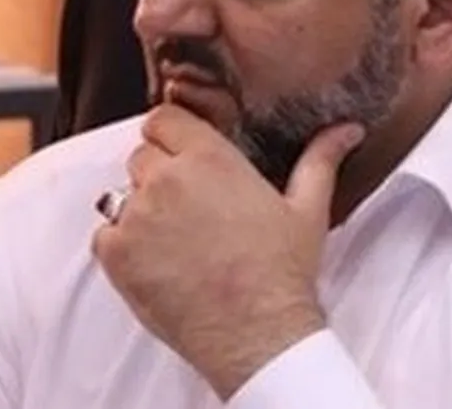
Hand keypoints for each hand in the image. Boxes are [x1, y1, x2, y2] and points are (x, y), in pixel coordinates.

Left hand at [92, 103, 364, 399]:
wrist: (258, 334)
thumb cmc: (283, 273)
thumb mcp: (308, 208)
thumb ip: (320, 159)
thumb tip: (346, 130)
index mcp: (210, 158)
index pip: (163, 117)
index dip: (172, 134)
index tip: (183, 153)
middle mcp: (167, 179)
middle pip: (141, 154)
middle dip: (158, 173)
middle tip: (188, 206)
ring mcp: (137, 216)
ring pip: (121, 194)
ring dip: (140, 209)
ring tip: (175, 239)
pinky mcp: (117, 255)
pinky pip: (105, 235)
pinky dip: (123, 246)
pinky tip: (158, 262)